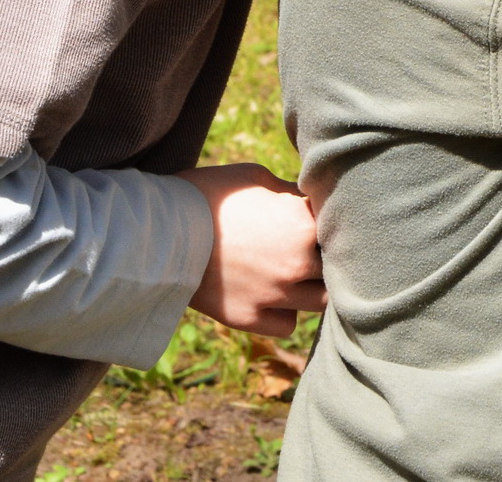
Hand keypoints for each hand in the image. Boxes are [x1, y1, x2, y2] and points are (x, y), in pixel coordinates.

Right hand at [177, 163, 325, 337]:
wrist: (160, 233)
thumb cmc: (209, 195)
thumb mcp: (256, 178)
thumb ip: (291, 194)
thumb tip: (310, 203)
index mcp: (303, 222)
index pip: (341, 225)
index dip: (328, 220)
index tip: (314, 216)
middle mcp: (297, 263)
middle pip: (337, 266)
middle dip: (325, 255)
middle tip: (307, 246)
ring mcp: (276, 295)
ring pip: (321, 301)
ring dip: (312, 287)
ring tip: (292, 272)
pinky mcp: (252, 319)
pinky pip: (289, 323)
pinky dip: (285, 312)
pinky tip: (271, 294)